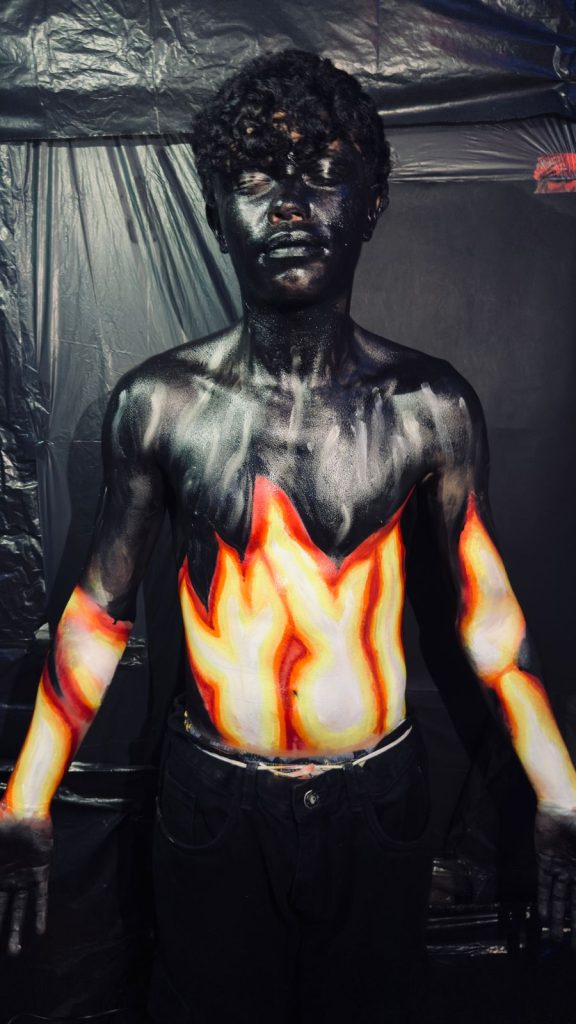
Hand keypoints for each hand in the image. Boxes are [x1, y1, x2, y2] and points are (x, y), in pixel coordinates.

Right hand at [0, 812, 52, 954]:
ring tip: (15, 951)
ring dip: (17, 930)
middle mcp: (8, 879)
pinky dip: (40, 914)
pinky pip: (41, 897)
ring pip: (20, 910)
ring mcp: (24, 876)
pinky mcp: (40, 870)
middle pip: (3, 912)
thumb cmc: (1, 819)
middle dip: (2, 931)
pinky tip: (39, 931)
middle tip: (4, 954)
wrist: (24, 808)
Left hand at [535, 803, 575, 944]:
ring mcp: (562, 867)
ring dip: (558, 919)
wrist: (562, 804)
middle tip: (571, 950)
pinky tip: (543, 918)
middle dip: (575, 928)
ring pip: (560, 899)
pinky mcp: (545, 860)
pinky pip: (544, 885)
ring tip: (555, 939)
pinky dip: (544, 901)